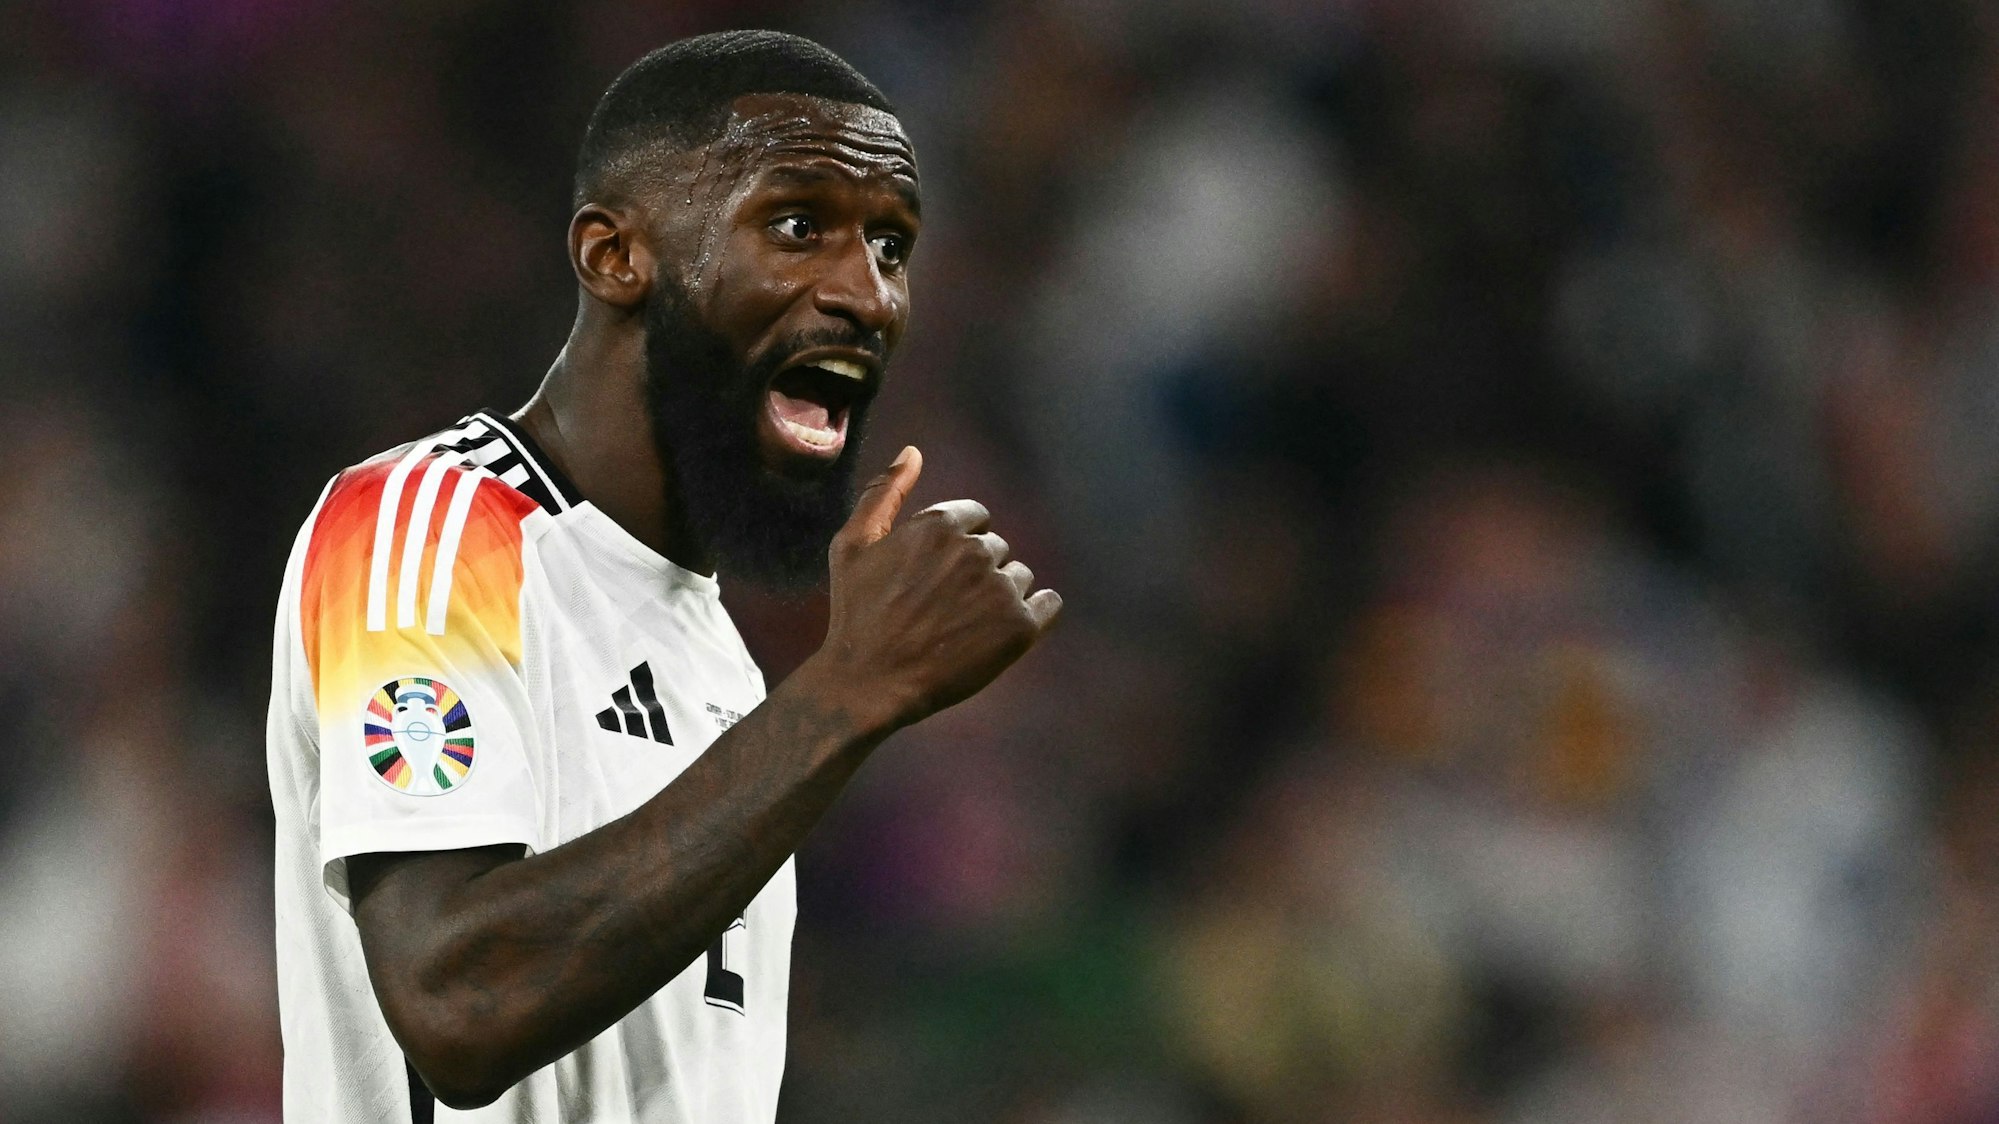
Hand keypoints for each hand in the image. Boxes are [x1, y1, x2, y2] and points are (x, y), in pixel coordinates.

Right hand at [817, 446, 1061, 729]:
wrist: (868, 683)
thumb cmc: (857, 613)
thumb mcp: (853, 544)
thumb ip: (884, 492)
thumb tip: (913, 451)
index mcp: (940, 524)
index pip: (976, 518)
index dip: (955, 549)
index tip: (933, 580)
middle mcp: (976, 550)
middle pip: (998, 548)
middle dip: (976, 573)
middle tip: (941, 610)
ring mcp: (1001, 588)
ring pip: (1020, 577)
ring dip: (1000, 597)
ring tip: (962, 627)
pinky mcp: (1020, 627)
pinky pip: (1049, 604)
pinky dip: (1033, 615)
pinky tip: (1001, 633)